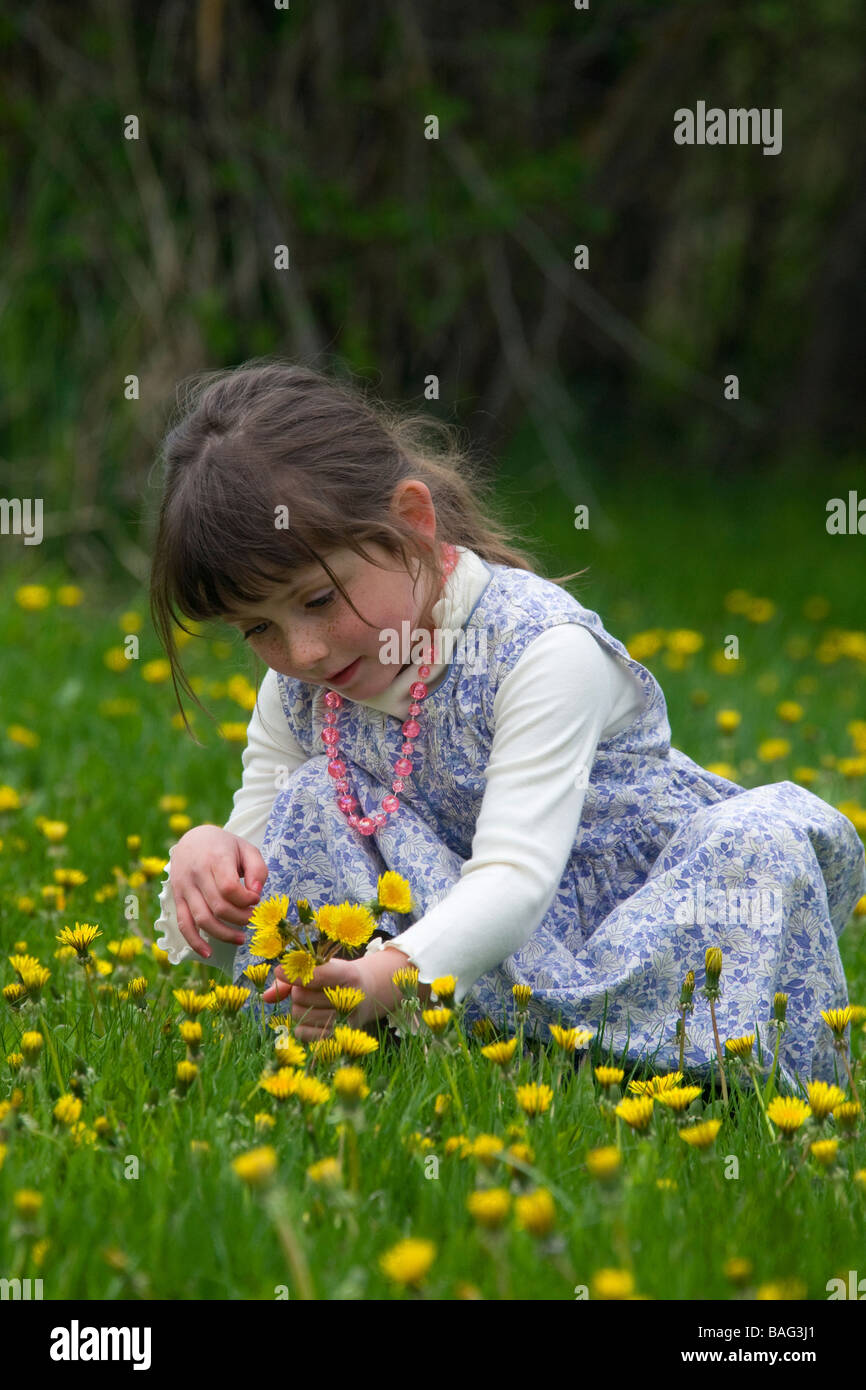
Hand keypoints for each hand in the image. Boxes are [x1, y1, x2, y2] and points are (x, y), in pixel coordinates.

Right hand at [169, 827, 268, 959]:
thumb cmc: (225, 846)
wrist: (192, 839)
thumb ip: (258, 869)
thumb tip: (256, 893)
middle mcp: (197, 874)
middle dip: (240, 918)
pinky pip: (183, 924)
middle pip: (218, 907)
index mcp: (215, 858)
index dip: (246, 900)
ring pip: (202, 919)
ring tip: (241, 938)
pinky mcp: (177, 899)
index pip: (229, 888)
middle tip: (252, 918)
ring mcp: (184, 888)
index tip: (256, 899)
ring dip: (224, 934)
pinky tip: (208, 954)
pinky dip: (194, 942)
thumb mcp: (247, 848)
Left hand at [263, 951, 406, 1041]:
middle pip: (300, 996)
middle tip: (309, 987)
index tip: (279, 970)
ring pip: (298, 1013)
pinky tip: (311, 1016)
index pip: (315, 975)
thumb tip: (265, 997)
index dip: (293, 973)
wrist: (368, 994)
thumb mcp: (325, 967)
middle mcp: (349, 999)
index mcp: (348, 975)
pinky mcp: (336, 1038)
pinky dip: (300, 1024)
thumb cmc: (338, 977)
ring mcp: (343, 1021)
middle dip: (297, 990)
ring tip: (312, 1001)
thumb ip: (294, 977)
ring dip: (298, 1006)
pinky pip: (302, 1033)